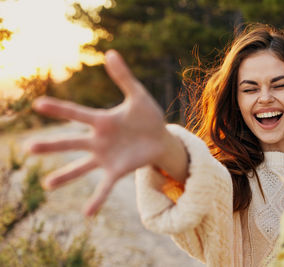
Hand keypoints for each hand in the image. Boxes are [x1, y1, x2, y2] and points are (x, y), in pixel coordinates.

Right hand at [30, 50, 182, 215]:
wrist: (160, 138)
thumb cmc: (148, 116)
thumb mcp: (138, 95)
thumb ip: (124, 77)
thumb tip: (110, 52)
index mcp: (102, 121)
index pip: (77, 114)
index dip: (60, 109)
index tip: (38, 104)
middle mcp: (99, 140)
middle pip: (72, 142)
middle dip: (52, 144)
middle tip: (29, 147)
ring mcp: (106, 158)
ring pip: (81, 167)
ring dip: (65, 176)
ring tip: (47, 185)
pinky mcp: (117, 171)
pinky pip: (104, 187)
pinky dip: (96, 199)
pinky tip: (87, 213)